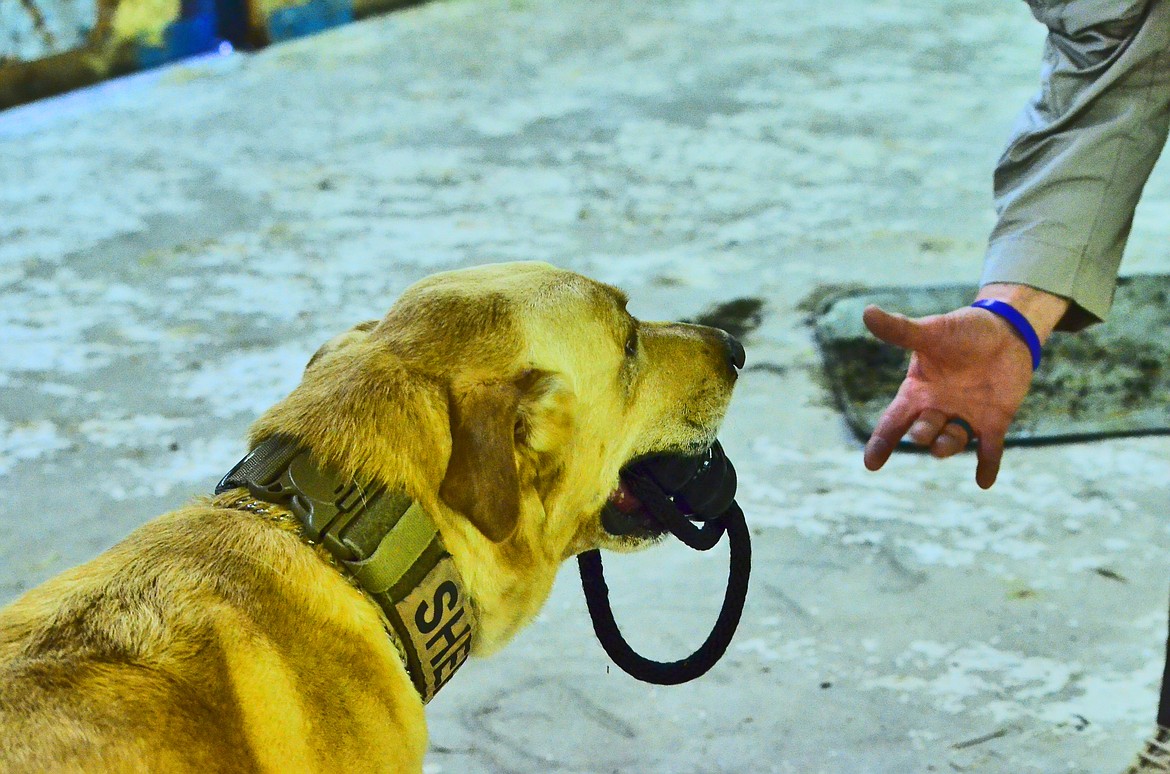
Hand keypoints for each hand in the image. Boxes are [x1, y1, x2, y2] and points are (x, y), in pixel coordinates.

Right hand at [860, 285, 1067, 488]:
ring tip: (951, 438)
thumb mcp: (930, 332)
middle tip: (925, 431)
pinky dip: (987, 465)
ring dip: (948, 446)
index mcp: (918, 391)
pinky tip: (984, 482)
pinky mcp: (995, 420)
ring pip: (952, 442)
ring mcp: (966, 416)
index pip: (894, 422)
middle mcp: (938, 408)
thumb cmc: (962, 330)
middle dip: (923, 436)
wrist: (1005, 330)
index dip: (882, 443)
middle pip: (923, 433)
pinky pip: (989, 448)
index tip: (871, 464)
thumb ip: (900, 330)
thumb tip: (867, 312)